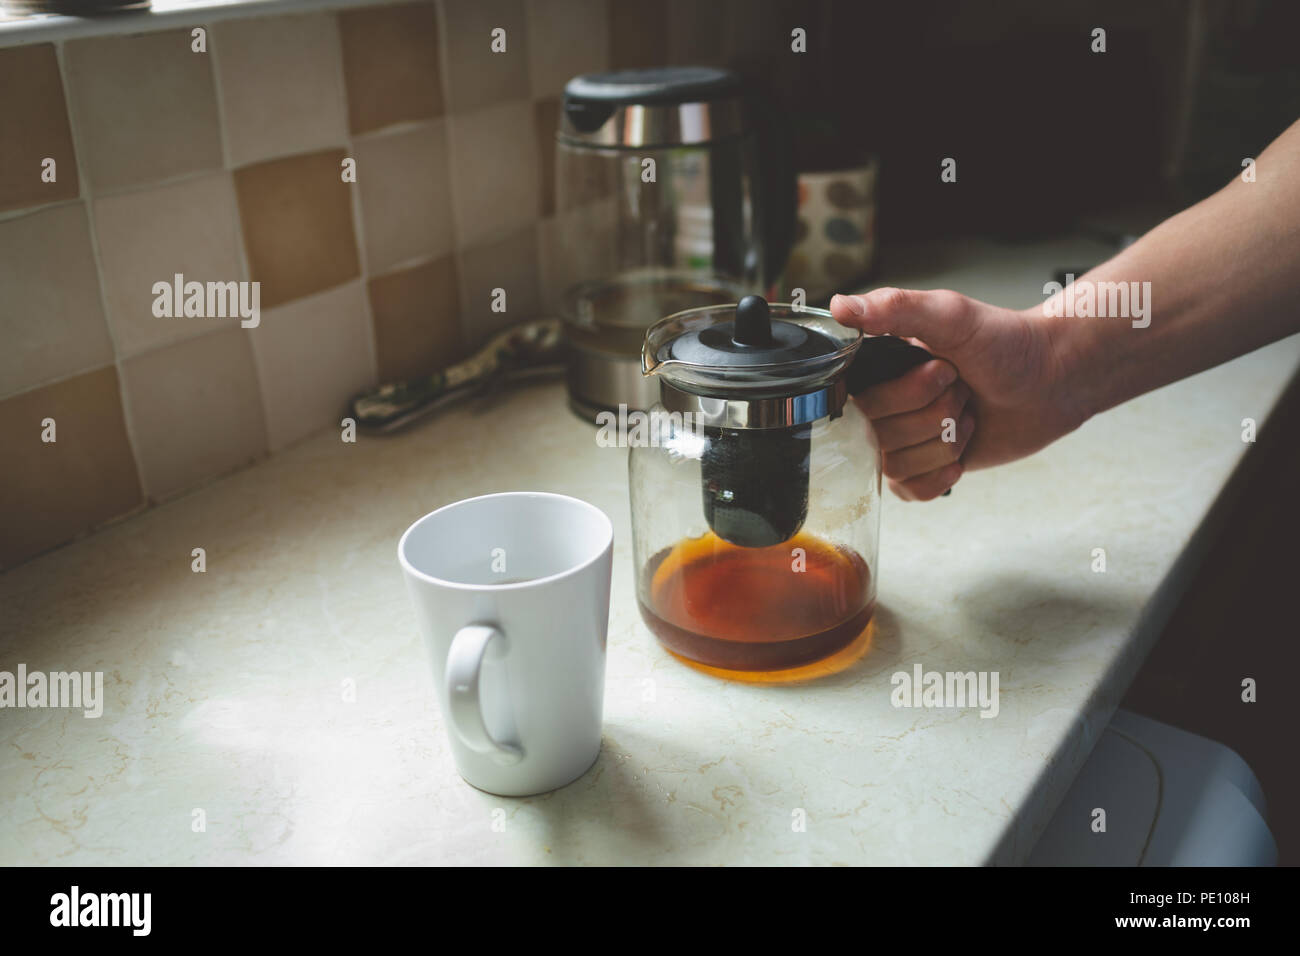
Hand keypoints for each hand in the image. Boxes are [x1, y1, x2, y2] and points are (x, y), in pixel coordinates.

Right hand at [830, 288, 1089, 499]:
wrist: (1052, 380)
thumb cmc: (1006, 343)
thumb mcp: (951, 315)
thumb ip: (894, 308)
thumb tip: (839, 306)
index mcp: (877, 366)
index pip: (858, 400)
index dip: (905, 394)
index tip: (943, 370)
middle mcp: (881, 402)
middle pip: (879, 435)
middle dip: (936, 414)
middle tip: (962, 388)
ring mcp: (899, 438)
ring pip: (897, 466)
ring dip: (945, 443)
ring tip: (966, 414)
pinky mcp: (920, 468)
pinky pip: (910, 490)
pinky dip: (941, 474)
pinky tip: (961, 452)